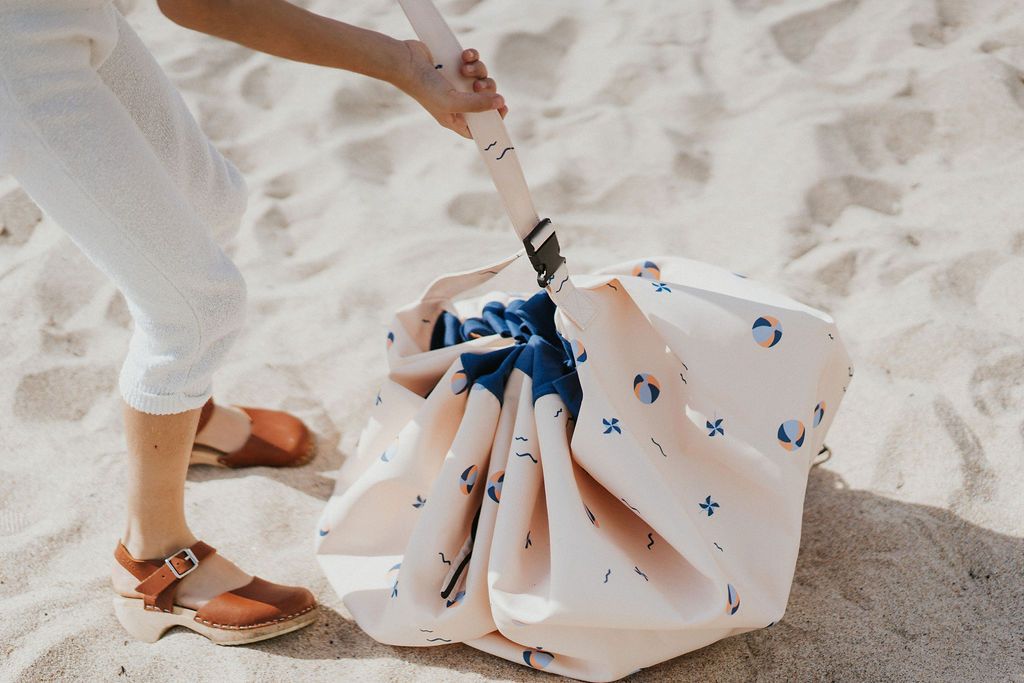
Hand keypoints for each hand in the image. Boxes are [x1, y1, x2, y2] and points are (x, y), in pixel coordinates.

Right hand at [393, 40, 507, 138]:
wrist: (405, 61)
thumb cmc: (425, 87)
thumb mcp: (452, 102)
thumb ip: (477, 104)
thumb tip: (500, 103)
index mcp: (455, 118)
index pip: (479, 126)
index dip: (493, 120)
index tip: (503, 109)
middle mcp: (456, 101)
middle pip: (485, 100)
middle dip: (487, 91)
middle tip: (478, 86)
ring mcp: (456, 82)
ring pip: (481, 77)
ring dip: (478, 70)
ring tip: (465, 69)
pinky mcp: (455, 64)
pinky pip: (473, 61)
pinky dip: (473, 57)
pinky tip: (465, 55)